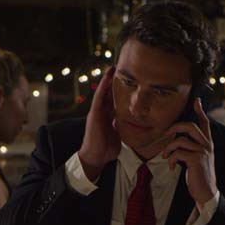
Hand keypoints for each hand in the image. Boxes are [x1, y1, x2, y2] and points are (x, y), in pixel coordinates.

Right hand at [79, 66, 120, 180]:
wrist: (96, 157)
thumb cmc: (106, 149)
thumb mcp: (117, 134)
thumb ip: (121, 127)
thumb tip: (130, 123)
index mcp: (107, 116)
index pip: (113, 99)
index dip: (118, 89)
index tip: (126, 79)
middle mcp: (101, 112)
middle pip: (107, 93)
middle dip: (112, 81)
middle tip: (118, 67)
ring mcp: (97, 112)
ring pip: (102, 92)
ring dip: (106, 79)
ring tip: (112, 67)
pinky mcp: (94, 113)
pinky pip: (99, 97)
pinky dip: (103, 87)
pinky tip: (107, 78)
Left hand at [162, 98, 217, 206]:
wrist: (205, 191)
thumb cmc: (198, 174)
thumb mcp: (196, 158)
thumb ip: (191, 147)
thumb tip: (176, 139)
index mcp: (207, 143)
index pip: (205, 123)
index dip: (200, 111)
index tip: (196, 100)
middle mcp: (207, 145)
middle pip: (190, 126)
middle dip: (174, 127)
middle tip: (165, 133)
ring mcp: (202, 152)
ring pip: (179, 140)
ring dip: (168, 148)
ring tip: (165, 157)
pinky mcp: (196, 160)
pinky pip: (177, 153)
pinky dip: (171, 160)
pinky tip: (172, 167)